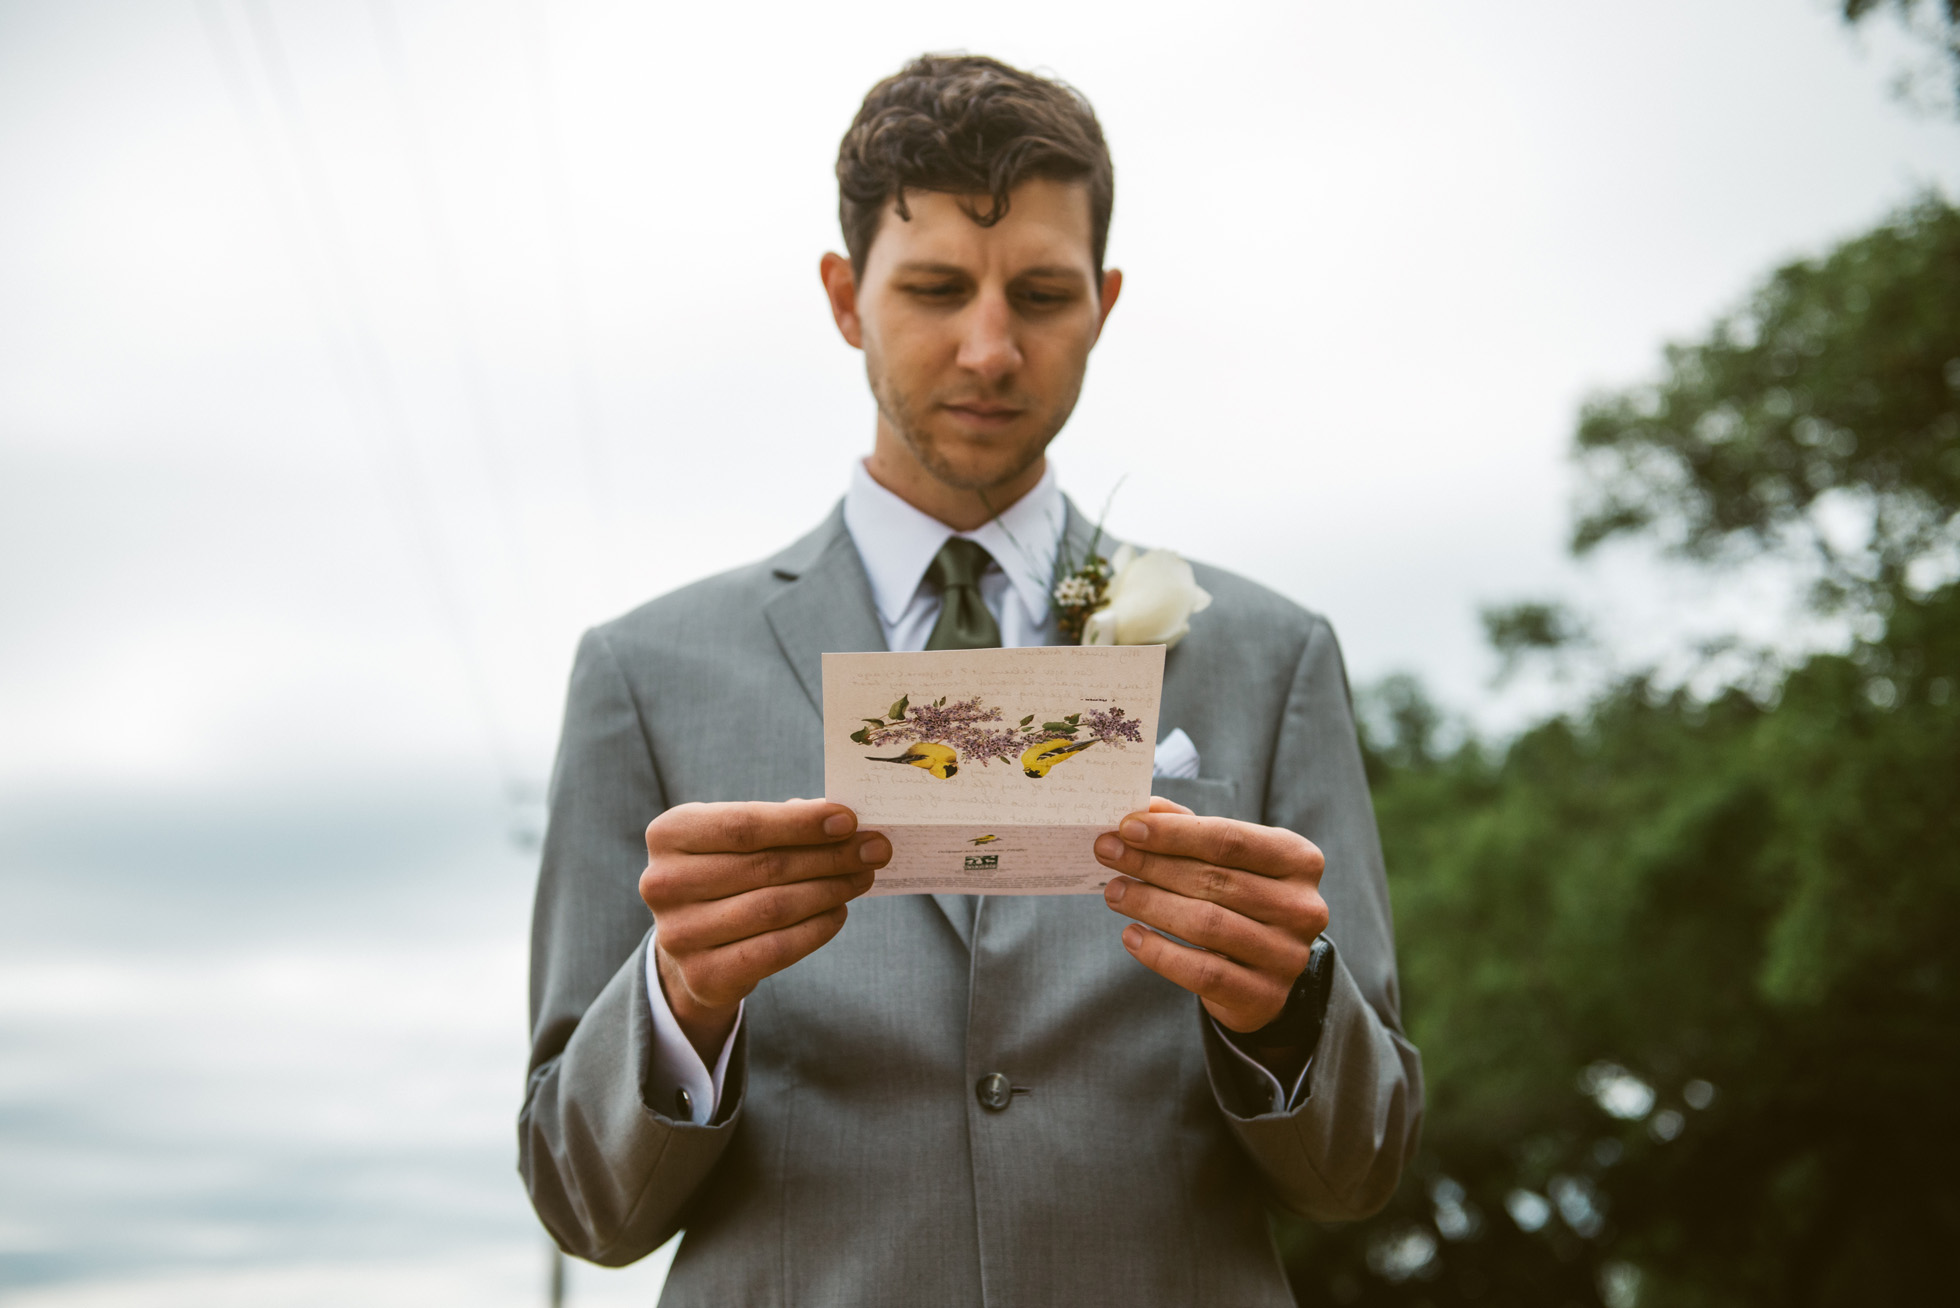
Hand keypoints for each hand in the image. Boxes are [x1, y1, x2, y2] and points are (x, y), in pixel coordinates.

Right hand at [642, 799, 888, 1060]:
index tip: (850, 821)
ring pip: (774, 908)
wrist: (692, 943)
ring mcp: (678, 934)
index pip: (744, 825)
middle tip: (874, 850)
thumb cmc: (727, 873)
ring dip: (830, 890)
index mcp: (670, 834)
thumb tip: (843, 825)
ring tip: (862, 877)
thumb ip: (782, 824)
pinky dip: (816, 929)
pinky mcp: (703, 975)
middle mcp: (663, 883)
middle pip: (765, 867)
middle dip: (830, 857)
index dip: (801, 824)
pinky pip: (775, 949)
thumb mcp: (739, 840)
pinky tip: (839, 911)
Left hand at [1095, 797, 1328, 1033]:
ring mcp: (1287, 955)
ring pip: (1206, 924)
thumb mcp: (1229, 859)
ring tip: (1114, 892)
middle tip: (1108, 854)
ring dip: (1150, 905)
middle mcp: (1302, 907)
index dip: (1174, 833)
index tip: (1127, 828)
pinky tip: (1131, 936)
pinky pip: (1202, 973)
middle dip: (1152, 865)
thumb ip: (1191, 830)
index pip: (1230, 839)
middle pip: (1214, 880)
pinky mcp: (1265, 997)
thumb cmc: (1242, 899)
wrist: (1266, 970)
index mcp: (1299, 860)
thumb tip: (1145, 809)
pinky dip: (1160, 953)